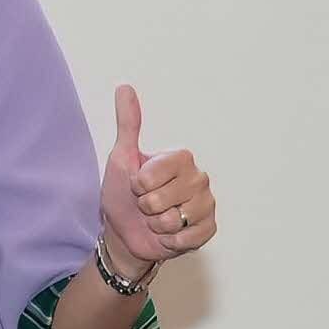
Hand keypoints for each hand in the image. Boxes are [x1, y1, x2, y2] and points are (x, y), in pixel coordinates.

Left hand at [99, 87, 217, 268]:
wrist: (124, 233)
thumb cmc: (123, 195)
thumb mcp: (121, 158)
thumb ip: (128, 124)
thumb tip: (124, 87)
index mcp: (181, 158)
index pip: (151, 176)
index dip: (137, 186)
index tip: (137, 185)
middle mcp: (199, 178)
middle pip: (161, 199)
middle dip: (146, 207)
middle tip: (147, 206)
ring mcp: (207, 204)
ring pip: (174, 220)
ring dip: (157, 225)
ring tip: (157, 220)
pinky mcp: (208, 229)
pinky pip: (189, 237)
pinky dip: (171, 240)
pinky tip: (169, 235)